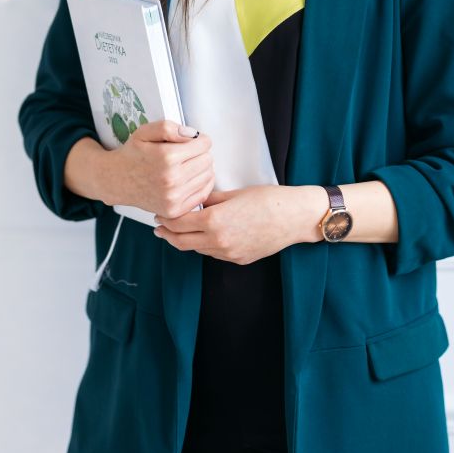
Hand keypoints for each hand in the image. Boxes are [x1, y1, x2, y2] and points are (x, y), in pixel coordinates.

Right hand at [103, 119, 214, 215]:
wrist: (117, 181)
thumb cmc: (133, 154)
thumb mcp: (145, 132)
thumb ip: (169, 128)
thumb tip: (193, 135)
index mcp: (166, 157)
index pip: (205, 145)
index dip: (200, 140)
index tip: (192, 142)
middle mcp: (172, 179)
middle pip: (208, 160)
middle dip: (202, 154)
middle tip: (188, 154)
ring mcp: (173, 197)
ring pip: (208, 177)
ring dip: (202, 169)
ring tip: (187, 166)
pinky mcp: (174, 210)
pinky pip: (203, 194)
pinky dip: (201, 185)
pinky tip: (189, 179)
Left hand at [153, 184, 297, 263]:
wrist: (294, 217)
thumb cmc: (268, 199)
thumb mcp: (234, 193)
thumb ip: (210, 199)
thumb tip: (195, 200)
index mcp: (214, 222)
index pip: (178, 223)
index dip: (166, 218)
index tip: (159, 212)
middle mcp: (218, 242)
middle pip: (182, 242)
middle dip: (167, 234)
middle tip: (159, 226)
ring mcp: (228, 253)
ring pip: (197, 249)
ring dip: (184, 240)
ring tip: (177, 231)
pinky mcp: (239, 259)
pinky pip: (214, 253)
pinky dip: (203, 245)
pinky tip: (203, 236)